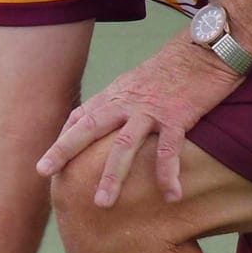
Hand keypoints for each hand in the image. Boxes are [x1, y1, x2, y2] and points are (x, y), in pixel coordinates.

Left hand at [35, 37, 233, 206]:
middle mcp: (127, 102)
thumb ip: (124, 100)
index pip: (81, 116)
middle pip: (89, 127)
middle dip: (64, 149)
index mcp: (117, 94)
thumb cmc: (177, 67)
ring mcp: (150, 110)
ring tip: (102, 204)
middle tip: (44, 172)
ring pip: (123, 145)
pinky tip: (172, 197)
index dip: (63, 138)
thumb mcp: (140, 80)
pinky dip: (168, 174)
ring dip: (112, 176)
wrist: (207, 48)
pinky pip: (168, 150)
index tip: (48, 162)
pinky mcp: (177, 116)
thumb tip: (113, 119)